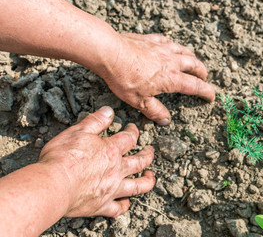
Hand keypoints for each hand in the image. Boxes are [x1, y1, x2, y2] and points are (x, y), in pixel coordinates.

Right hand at [38, 106, 154, 216]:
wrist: (54, 185)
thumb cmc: (63, 158)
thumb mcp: (78, 131)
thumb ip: (95, 121)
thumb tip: (109, 111)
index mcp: (111, 150)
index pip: (129, 138)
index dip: (133, 131)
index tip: (133, 128)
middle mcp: (116, 170)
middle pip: (139, 162)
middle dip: (147, 155)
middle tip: (150, 151)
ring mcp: (111, 189)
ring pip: (137, 186)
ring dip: (147, 181)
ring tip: (151, 177)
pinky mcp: (102, 205)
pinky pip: (118, 208)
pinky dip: (124, 206)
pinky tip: (126, 203)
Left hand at [102, 33, 215, 124]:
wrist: (110, 52)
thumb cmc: (124, 78)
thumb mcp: (139, 101)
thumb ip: (155, 111)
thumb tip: (166, 121)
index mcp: (171, 79)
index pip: (195, 86)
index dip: (206, 92)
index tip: (212, 96)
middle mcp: (171, 62)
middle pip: (194, 65)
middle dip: (202, 72)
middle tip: (204, 77)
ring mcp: (162, 48)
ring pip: (184, 50)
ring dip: (191, 57)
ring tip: (193, 61)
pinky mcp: (151, 40)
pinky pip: (167, 40)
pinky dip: (173, 45)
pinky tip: (171, 45)